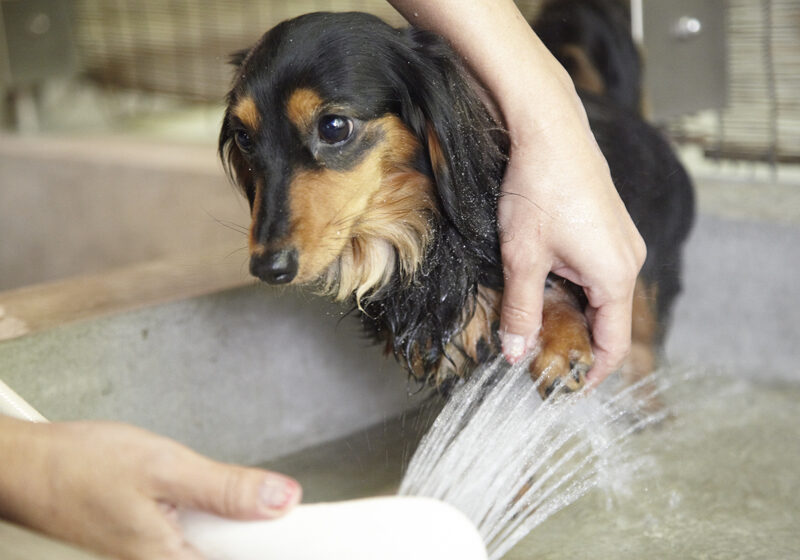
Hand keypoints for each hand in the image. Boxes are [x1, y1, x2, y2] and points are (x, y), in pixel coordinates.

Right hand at [0, 416, 300, 559]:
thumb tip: (280, 499)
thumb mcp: (164, 468)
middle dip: (263, 533)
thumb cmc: (78, 468)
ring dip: (242, 525)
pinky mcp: (156, 544)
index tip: (310, 526)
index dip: (286, 546)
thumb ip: (226, 489)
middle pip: (237, 557)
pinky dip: (219, 519)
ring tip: (259, 502)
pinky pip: (203, 539)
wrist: (27, 468)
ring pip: (221, 547)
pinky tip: (221, 504)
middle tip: (282, 502)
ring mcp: (161, 558)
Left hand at [388, 0, 645, 383]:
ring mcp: (622, 241)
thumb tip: (515, 353)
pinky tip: (544, 285)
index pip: (612, 344)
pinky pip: (598, 272)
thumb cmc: (538, 190)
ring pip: (601, 296)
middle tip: (538, 356)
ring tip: (535, 324)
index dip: (590, 371)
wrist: (548, 129)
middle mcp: (628, 261)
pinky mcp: (609, 226)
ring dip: (572, 313)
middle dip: (575, 342)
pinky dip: (575, 288)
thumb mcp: (522, 258)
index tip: (564, 386)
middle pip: (608, 321)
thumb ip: (521, 310)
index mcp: (615, 277)